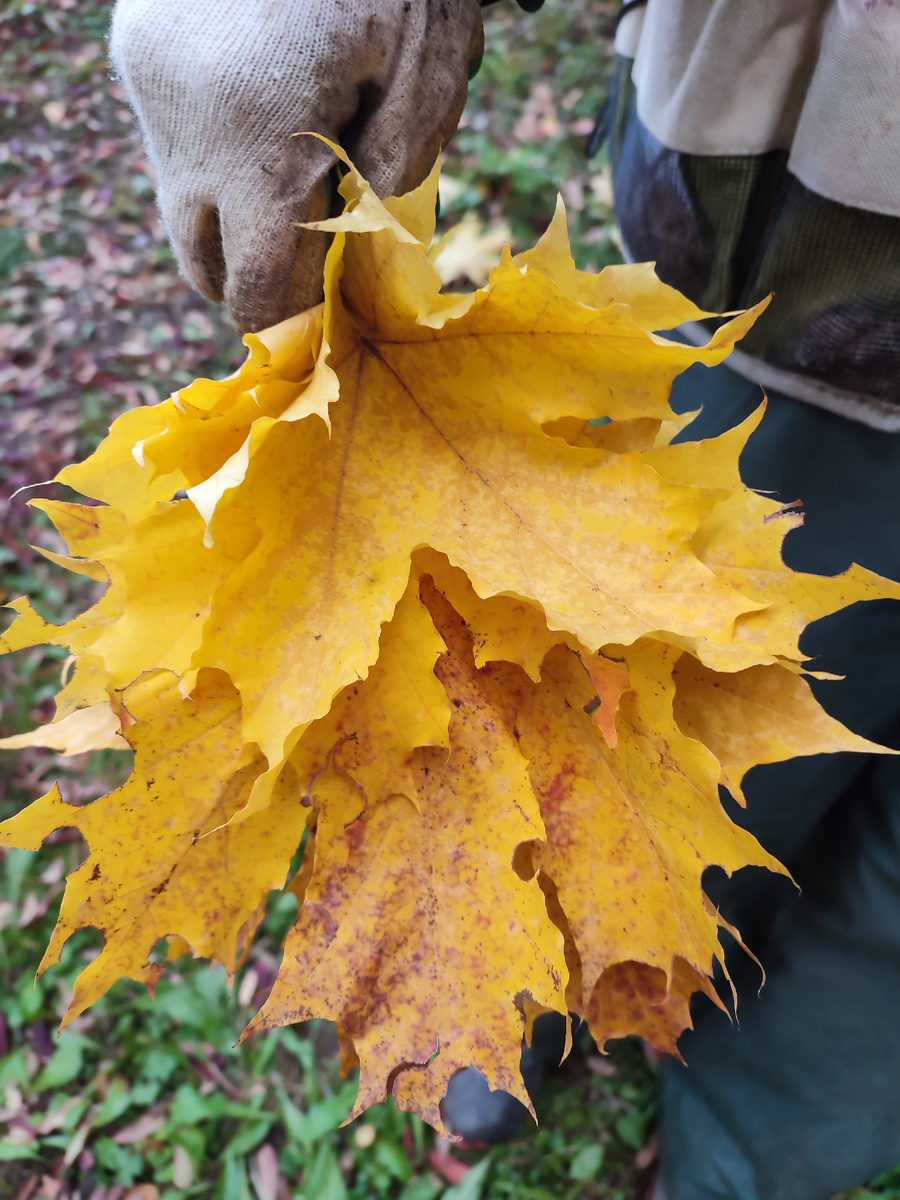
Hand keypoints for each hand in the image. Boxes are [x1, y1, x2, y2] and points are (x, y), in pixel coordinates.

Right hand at [110, 0, 483, 333]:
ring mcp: (148, 82)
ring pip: (181, 209)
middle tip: (313, 268)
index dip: (287, 328)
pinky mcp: (136, 49)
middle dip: (257, 282)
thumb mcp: (426, 74)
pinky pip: (171, 146)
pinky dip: (215, 160)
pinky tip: (264, 122)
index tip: (315, 340)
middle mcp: (183, 119)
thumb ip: (388, 184)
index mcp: (258, 135)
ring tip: (296, 182)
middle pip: (204, 265)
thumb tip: (348, 260)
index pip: (257, 288)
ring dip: (233, 221)